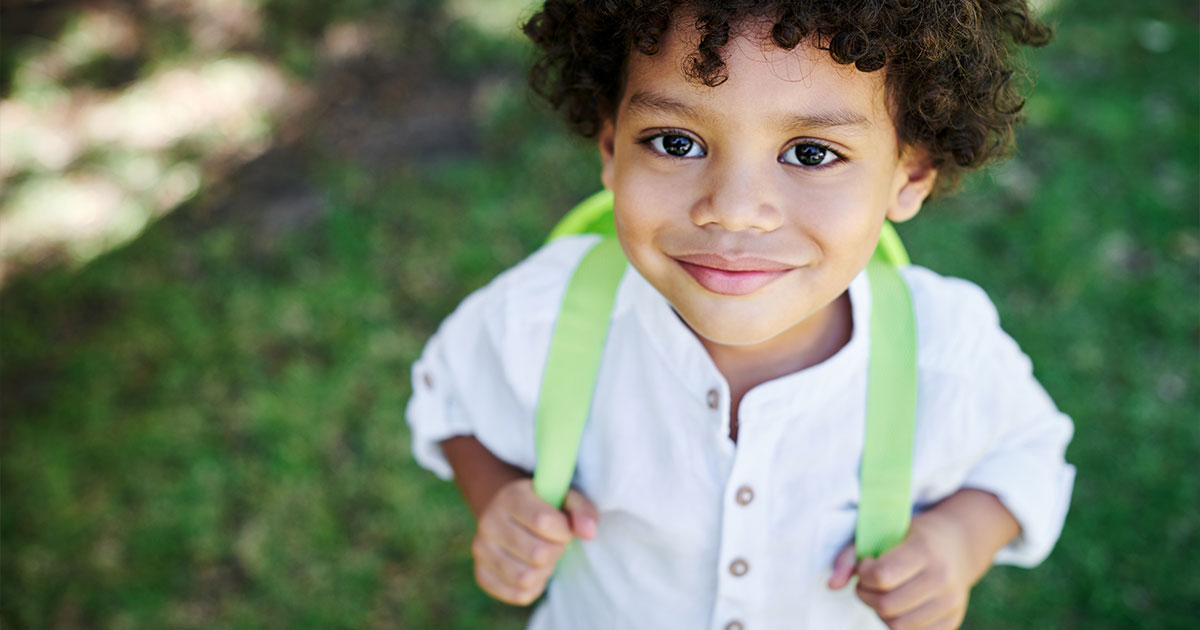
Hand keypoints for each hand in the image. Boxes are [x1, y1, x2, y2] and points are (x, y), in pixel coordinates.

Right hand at [471, 478, 597, 605]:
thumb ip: (582, 510)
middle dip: (555, 551)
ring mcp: (481, 550)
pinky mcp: (481, 574)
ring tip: (543, 556)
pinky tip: (532, 569)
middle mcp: (489, 522)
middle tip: (554, 543)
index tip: (565, 528)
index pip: (543, 521)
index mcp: (510, 497)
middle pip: (537, 554)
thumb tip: (588, 533)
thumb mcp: (565, 498)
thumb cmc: (545, 506)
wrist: (510, 514)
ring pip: (526, 578)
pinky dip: (534, 587)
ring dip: (545, 571)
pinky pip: (518, 595)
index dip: (564, 531)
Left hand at [827, 489, 1017, 629]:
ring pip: (897, 626)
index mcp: (924, 550)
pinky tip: (900, 605)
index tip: (867, 564)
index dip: (864, 574)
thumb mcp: (884, 532)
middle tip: (868, 583)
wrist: (959, 543)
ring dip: (880, 611)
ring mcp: (950, 602)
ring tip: (883, 593)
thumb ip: (852, 554)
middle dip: (866, 595)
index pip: (882, 576)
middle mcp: (942, 578)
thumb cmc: (911, 536)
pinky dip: (898, 623)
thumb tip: (831, 585)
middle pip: (887, 605)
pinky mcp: (952, 620)